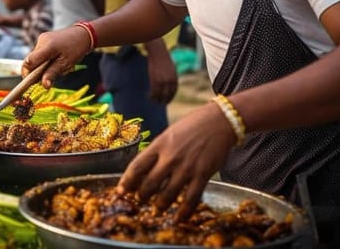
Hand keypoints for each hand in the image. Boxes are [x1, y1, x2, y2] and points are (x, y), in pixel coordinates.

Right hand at [22, 26, 91, 87]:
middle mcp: (41, 41)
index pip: (29, 62)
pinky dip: (44, 59)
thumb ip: (52, 73)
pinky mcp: (43, 38)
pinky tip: (54, 59)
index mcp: (47, 47)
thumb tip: (44, 85)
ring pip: (35, 57)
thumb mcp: (66, 64)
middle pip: (31, 60)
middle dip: (37, 70)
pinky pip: (39, 53)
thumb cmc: (76, 49)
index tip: (33, 82)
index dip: (27, 73)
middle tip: (49, 75)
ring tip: (55, 65)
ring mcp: (42, 38)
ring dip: (41, 65)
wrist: (82, 34)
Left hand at [116, 101, 236, 217]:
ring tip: (157, 210)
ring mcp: (186, 167)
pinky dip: (184, 211)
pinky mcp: (203, 174)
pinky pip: (191, 198)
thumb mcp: (169, 134)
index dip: (126, 182)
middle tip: (139, 203)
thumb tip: (145, 170)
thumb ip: (158, 151)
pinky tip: (179, 219)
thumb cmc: (191, 126)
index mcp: (159, 145)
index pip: (136, 167)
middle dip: (141, 197)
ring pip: (167, 194)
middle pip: (149, 184)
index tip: (120, 193)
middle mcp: (169, 157)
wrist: (218, 121)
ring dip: (160, 206)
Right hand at [146, 45, 177, 103]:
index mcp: (175, 78)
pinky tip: (148, 95)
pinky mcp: (154, 80)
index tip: (166, 101)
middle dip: (163, 101)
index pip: (173, 92)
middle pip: (167, 96)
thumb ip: (172, 77)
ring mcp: (162, 81)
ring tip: (151, 100)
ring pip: (159, 95)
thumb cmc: (164, 59)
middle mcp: (170, 81)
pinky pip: (153, 92)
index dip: (170, 98)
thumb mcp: (172, 68)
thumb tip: (170, 83)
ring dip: (155, 99)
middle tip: (158, 103)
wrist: (158, 52)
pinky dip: (150, 95)